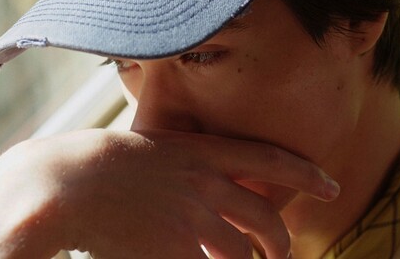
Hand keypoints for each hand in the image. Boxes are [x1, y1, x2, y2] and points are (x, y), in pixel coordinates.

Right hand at [0, 129, 339, 258]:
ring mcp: (192, 218)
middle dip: (280, 241)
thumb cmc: (103, 162)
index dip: (306, 172)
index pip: (269, 159)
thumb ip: (189, 168)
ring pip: (243, 253)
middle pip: (264, 217)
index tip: (332, 184)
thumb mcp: (155, 150)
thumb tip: (212, 190)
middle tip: (282, 254)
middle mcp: (206, 183)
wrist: (67, 182)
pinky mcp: (176, 249)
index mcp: (203, 152)